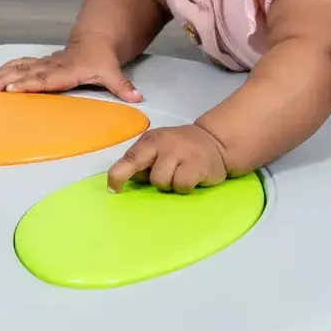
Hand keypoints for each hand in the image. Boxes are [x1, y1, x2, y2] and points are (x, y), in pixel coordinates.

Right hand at [0, 40, 142, 102]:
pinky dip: (1, 70)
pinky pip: (17, 65)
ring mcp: (44, 63)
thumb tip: (138, 98)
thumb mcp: (113, 72)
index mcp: (67, 70)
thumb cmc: (102, 58)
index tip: (12, 88)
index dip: (29, 83)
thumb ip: (123, 86)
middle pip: (26, 73)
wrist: (96, 38)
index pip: (46, 79)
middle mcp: (52, 66)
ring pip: (18, 67)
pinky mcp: (38, 63)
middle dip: (6, 80)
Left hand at [107, 124, 227, 193]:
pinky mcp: (197, 164)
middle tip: (155, 181)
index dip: (117, 176)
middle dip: (140, 177)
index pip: (128, 158)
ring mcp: (180, 152)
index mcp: (149, 140)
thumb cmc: (181, 151)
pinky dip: (184, 187)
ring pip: (160, 181)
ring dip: (168, 184)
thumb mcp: (159, 150)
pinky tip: (192, 179)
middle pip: (137, 164)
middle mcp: (161, 143)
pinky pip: (181, 185)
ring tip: (179, 175)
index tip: (114, 190)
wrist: (216, 141)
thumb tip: (128, 181)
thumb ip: (143, 162)